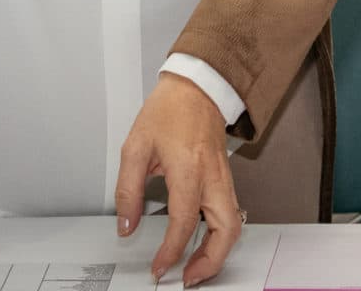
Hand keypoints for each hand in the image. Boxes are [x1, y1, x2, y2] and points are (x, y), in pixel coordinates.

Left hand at [116, 74, 241, 287]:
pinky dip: (220, 236)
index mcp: (189, 168)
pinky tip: (204, 243)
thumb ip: (127, 190)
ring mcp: (224, 178)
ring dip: (218, 252)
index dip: (171, 250)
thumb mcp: (135, 147)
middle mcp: (212, 176)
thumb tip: (126, 224)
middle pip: (226, 230)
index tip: (159, 267)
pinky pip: (231, 214)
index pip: (184, 221)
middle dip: (211, 261)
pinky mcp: (226, 179)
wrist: (197, 87)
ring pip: (234, 225)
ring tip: (197, 268)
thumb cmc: (168, 110)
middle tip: (189, 277)